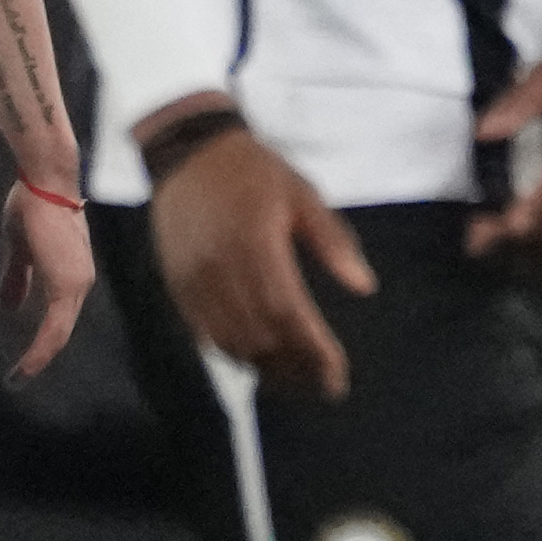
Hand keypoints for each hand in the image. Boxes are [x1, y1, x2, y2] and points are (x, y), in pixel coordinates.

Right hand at [0, 181, 96, 379]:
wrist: (44, 182)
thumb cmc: (32, 205)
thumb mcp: (20, 248)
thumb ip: (17, 277)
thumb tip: (10, 305)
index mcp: (70, 275)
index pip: (59, 318)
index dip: (42, 342)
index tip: (23, 362)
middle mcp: (80, 283)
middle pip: (60, 333)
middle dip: (39, 358)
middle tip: (17, 379)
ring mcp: (76, 285)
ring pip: (58, 336)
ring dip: (38, 359)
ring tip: (17, 378)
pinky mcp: (66, 287)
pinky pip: (54, 330)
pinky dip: (40, 351)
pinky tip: (25, 367)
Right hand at [148, 112, 372, 398]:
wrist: (188, 153)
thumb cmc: (254, 172)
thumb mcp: (302, 194)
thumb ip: (333, 240)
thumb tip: (364, 286)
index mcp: (256, 244)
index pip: (288, 312)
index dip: (314, 349)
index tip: (337, 374)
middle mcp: (220, 268)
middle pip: (260, 336)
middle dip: (295, 367)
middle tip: (324, 386)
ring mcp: (193, 280)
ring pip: (231, 341)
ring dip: (266, 367)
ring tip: (296, 381)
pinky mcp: (177, 285)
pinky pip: (205, 333)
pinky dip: (234, 353)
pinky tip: (258, 361)